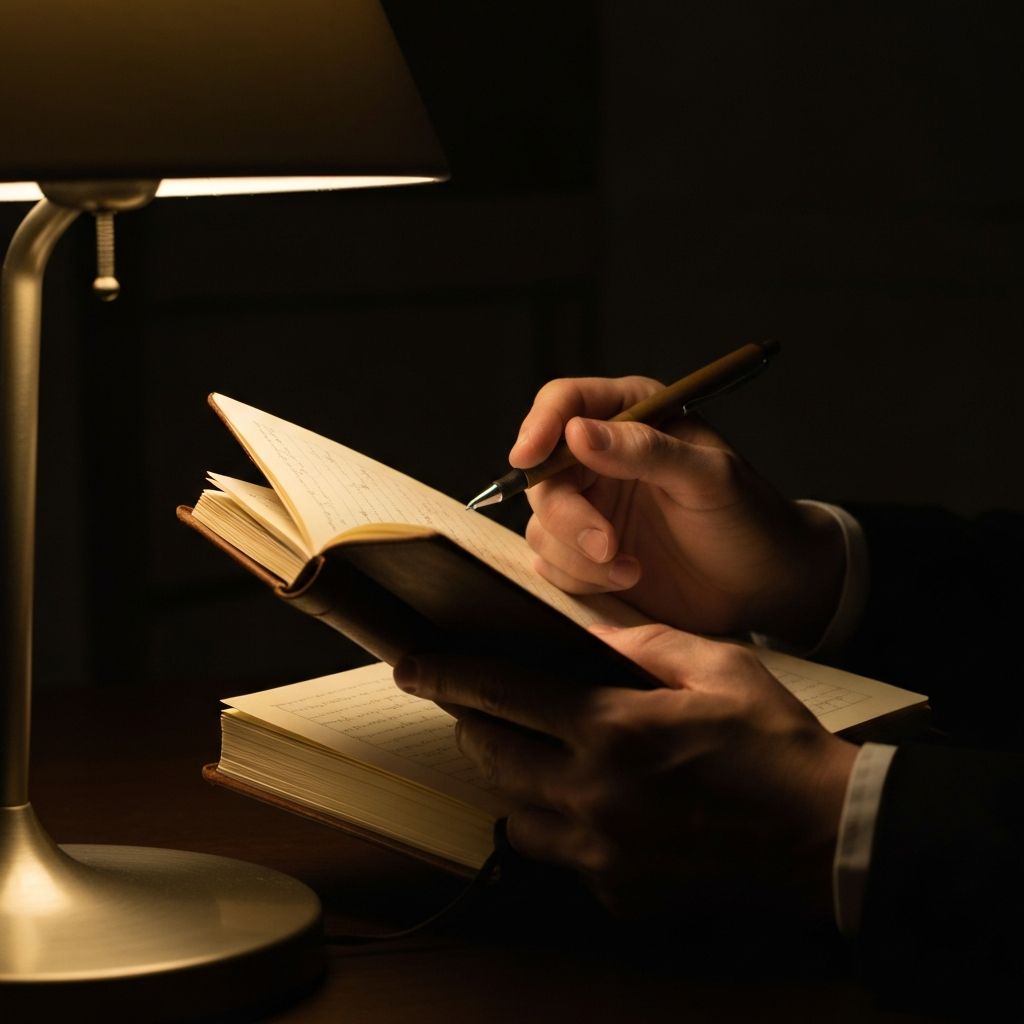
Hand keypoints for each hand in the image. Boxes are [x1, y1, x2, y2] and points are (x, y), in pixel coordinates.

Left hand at [394, 624, 856, 917]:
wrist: (825, 836)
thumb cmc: (776, 746)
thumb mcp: (718, 666)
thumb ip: (644, 644)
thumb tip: (591, 632)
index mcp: (614, 729)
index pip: (502, 694)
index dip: (447, 674)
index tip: (411, 664)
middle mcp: (594, 795)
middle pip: (491, 755)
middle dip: (471, 723)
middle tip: (475, 704)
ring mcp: (602, 852)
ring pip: (513, 812)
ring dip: (509, 777)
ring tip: (532, 751)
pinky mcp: (618, 889)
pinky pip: (558, 853)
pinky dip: (555, 824)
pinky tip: (586, 802)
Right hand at [511, 376, 844, 647]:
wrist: (765, 584)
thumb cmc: (749, 518)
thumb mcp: (708, 477)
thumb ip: (645, 451)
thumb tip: (577, 433)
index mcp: (632, 414)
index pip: (563, 403)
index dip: (539, 426)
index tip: (527, 458)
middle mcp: (601, 457)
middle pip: (541, 474)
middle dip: (567, 516)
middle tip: (607, 545)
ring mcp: (591, 507)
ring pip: (541, 524)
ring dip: (578, 556)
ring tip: (632, 570)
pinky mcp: (586, 554)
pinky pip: (551, 563)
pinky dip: (580, 578)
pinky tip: (627, 580)